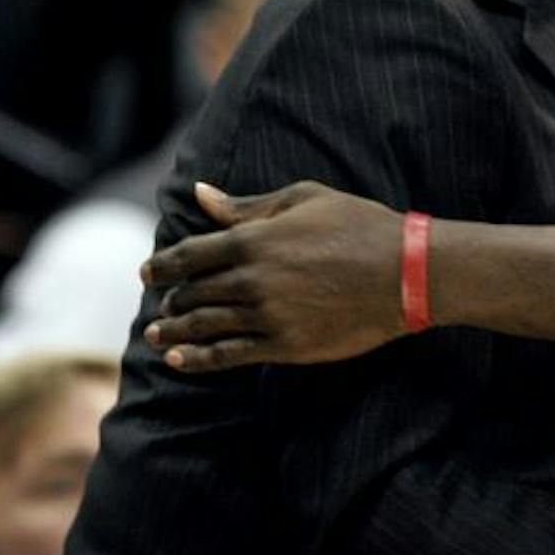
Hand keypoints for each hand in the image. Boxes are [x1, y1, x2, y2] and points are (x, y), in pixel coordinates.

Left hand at [141, 181, 405, 371]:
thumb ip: (247, 205)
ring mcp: (266, 316)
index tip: (149, 272)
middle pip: (192, 292)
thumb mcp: (305, 199)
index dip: (162, 265)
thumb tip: (201, 195)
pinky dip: (196, 359)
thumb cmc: (359, 226)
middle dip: (170, 298)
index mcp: (253, 239)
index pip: (189, 254)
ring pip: (202, 326)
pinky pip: (227, 355)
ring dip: (173, 331)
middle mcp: (251, 280)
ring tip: (157, 335)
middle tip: (162, 303)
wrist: (405, 273)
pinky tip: (178, 360)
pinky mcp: (283, 346)